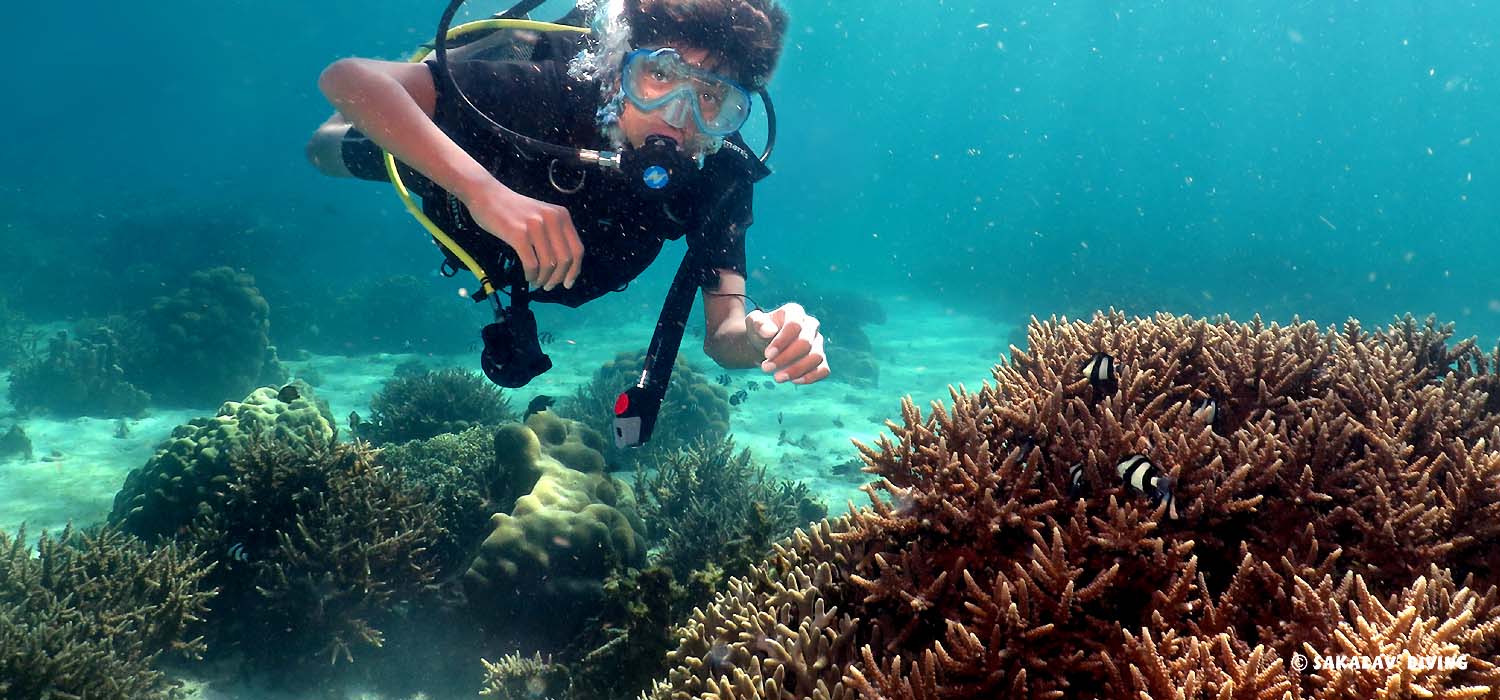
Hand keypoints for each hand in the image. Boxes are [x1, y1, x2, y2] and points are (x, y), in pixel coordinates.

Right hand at [464, 184, 582, 290]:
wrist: (487, 195)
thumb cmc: (512, 209)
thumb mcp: (542, 215)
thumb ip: (555, 234)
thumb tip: (563, 266)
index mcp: (562, 216)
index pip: (577, 249)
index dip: (574, 270)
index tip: (568, 283)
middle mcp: (552, 219)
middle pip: (565, 260)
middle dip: (558, 278)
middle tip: (548, 286)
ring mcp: (536, 226)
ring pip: (549, 264)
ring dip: (543, 279)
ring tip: (536, 282)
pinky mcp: (519, 234)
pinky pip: (531, 264)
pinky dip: (531, 275)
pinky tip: (528, 276)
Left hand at [745, 303, 829, 384]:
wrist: (766, 344)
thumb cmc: (761, 332)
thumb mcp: (753, 323)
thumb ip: (758, 323)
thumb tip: (769, 331)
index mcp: (795, 312)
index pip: (794, 325)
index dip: (781, 341)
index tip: (767, 354)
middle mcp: (811, 325)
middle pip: (806, 343)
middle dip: (785, 358)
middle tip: (766, 368)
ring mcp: (818, 342)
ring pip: (816, 357)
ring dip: (796, 370)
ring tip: (777, 378)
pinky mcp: (821, 359)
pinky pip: (824, 370)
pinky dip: (810, 377)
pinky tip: (794, 381)